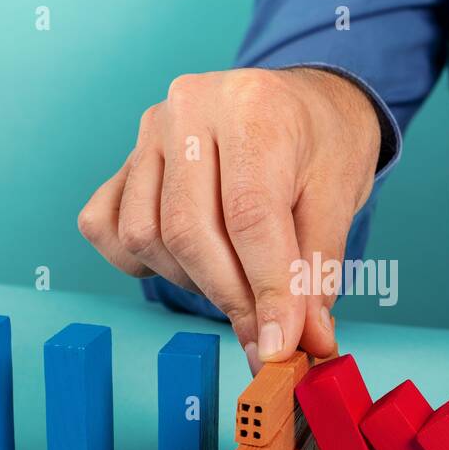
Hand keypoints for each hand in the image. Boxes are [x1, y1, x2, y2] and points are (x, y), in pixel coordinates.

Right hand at [77, 67, 379, 371]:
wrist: (304, 105)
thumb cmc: (323, 145)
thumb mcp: (340, 197)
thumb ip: (316, 270)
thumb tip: (306, 339)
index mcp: (251, 108)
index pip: (249, 215)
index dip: (265, 291)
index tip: (278, 345)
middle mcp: (189, 109)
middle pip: (188, 232)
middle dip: (230, 298)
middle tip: (266, 335)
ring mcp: (147, 132)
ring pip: (145, 236)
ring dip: (193, 280)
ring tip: (238, 278)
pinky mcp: (124, 159)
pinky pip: (108, 228)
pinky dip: (146, 261)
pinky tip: (191, 259)